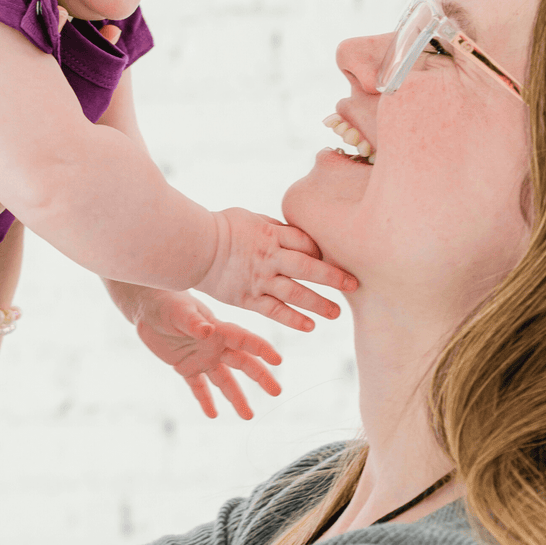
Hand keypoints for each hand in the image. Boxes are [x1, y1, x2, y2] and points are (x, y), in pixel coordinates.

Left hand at [129, 288, 281, 419]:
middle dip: (260, 377)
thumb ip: (193, 322)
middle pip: (242, 363)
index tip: (278, 361)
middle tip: (276, 392)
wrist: (147, 307)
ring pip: (224, 380)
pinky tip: (212, 415)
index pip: (245, 340)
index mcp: (218, 329)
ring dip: (236, 397)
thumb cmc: (167, 303)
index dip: (261, 349)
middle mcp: (215, 346)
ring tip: (248, 416)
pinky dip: (205, 400)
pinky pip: (198, 387)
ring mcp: (202, 358)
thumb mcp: (179, 311)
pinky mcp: (185, 367)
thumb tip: (208, 330)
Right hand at [195, 209, 357, 331]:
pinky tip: (310, 326)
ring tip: (337, 313)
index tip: (332, 257)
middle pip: (308, 267)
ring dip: (319, 303)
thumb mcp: (250, 218)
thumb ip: (274, 228)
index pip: (305, 242)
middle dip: (334, 277)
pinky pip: (275, 311)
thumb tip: (294, 235)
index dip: (321, 250)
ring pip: (296, 293)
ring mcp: (258, 279)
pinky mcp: (247, 298)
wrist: (191, 248)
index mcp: (270, 234)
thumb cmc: (219, 228)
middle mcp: (268, 257)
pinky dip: (294, 319)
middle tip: (354, 284)